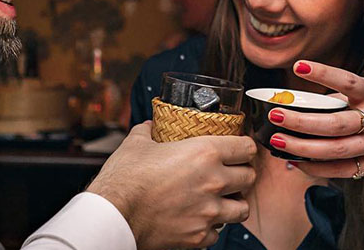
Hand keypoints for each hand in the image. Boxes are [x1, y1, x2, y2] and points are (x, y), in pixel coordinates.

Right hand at [87, 122, 256, 249]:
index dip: (244, 147)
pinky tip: (200, 219)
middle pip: (250, 177)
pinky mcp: (199, 236)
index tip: (238, 150)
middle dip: (242, 174)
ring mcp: (209, 212)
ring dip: (234, 202)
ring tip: (222, 200)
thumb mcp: (136, 144)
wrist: (114, 216)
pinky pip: (219, 232)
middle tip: (231, 174)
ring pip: (242, 208)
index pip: (246, 147)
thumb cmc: (124, 179)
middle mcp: (213, 182)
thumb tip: (149, 126)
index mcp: (204, 153)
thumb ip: (148, 131)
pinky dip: (213, 226)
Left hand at [269, 60, 363, 184]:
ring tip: (277, 139)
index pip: (347, 81)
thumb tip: (298, 105)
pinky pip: (342, 169)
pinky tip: (295, 162)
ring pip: (336, 149)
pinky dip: (316, 167)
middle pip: (335, 123)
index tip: (298, 66)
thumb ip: (342, 101)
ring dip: (303, 146)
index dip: (323, 73)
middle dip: (302, 120)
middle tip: (275, 115)